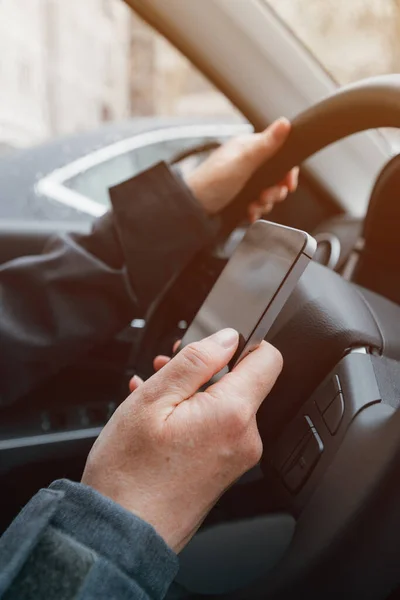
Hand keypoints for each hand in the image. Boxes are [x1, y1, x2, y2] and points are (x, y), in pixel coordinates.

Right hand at [82, 329, 282, 552]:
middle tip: (165, 368)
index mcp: (233, 413)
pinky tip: (159, 415)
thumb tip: (226, 337)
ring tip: (153, 391)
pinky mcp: (224, 470)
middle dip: (205, 369)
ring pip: (225, 405)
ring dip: (193, 391)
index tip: (215, 342)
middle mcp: (245, 437)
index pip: (268, 359)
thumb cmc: (129, 472)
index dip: (244, 341)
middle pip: (241, 382)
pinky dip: (193, 415)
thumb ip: (196, 361)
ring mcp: (236, 457)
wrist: (121, 533)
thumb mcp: (153, 400)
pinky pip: (217, 428)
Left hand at [185, 118, 298, 221]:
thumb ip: (265, 145)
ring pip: (268, 193)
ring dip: (265, 203)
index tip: (288, 184)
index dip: (287, 170)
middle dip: (275, 190)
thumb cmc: (212, 181)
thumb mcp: (243, 161)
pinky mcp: (239, 198)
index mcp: (248, 148)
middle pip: (276, 177)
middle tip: (266, 196)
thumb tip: (284, 123)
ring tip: (255, 205)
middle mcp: (247, 163)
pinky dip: (256, 210)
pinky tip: (249, 212)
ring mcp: (243, 182)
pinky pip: (257, 204)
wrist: (192, 207)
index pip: (279, 154)